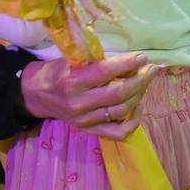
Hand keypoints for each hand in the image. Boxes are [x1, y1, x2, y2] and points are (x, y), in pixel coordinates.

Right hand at [19, 53, 156, 139]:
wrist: (38, 95)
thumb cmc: (57, 71)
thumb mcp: (72, 60)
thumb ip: (97, 61)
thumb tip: (129, 59)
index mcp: (72, 82)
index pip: (104, 72)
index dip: (126, 64)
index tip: (142, 56)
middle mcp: (79, 103)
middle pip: (118, 94)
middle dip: (140, 80)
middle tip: (152, 68)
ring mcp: (85, 120)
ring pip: (121, 111)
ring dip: (139, 95)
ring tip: (145, 81)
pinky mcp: (89, 130)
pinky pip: (118, 132)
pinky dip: (133, 121)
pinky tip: (138, 106)